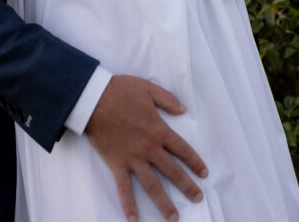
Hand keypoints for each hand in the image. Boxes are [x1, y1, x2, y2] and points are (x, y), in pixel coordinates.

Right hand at [86, 75, 206, 221]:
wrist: (94, 99)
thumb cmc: (120, 91)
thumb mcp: (148, 88)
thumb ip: (167, 99)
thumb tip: (183, 110)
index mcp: (159, 130)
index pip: (182, 149)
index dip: (195, 162)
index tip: (203, 173)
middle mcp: (149, 148)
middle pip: (172, 171)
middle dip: (187, 186)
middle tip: (198, 198)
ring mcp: (133, 158)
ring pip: (152, 185)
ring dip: (164, 203)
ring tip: (174, 217)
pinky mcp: (117, 163)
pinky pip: (124, 188)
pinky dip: (128, 204)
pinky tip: (134, 219)